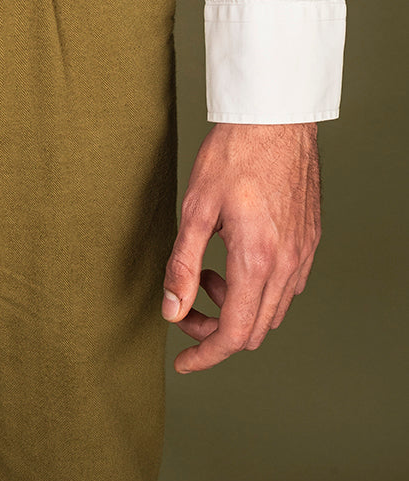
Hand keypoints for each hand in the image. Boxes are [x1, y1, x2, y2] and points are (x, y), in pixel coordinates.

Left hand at [161, 122, 320, 372]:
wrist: (275, 118)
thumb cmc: (233, 154)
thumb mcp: (195, 208)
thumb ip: (182, 264)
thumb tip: (171, 309)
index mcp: (257, 261)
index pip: (234, 334)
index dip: (205, 354)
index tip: (183, 362)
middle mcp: (287, 265)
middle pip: (254, 329)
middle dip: (215, 329)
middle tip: (185, 305)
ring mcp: (303, 254)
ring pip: (271, 309)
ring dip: (237, 306)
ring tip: (207, 271)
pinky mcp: (309, 240)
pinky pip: (286, 285)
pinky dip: (257, 287)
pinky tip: (234, 258)